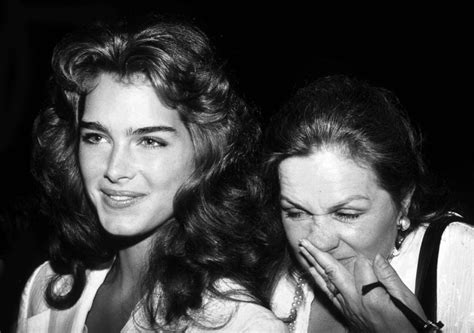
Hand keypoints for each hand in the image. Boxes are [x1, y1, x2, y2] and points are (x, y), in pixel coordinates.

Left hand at [299, 239, 426, 332]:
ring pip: (326, 283)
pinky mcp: (346, 314)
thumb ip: (389, 277)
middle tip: (304, 242)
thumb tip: (377, 257)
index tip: (374, 259)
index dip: (366, 259)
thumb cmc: (408, 325)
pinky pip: (328, 295)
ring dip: (313, 266)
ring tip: (303, 253)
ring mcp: (348, 309)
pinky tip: (314, 274)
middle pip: (333, 273)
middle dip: (317, 255)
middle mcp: (355, 302)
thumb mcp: (406, 300)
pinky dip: (319, 282)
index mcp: (371, 296)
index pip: (361, 266)